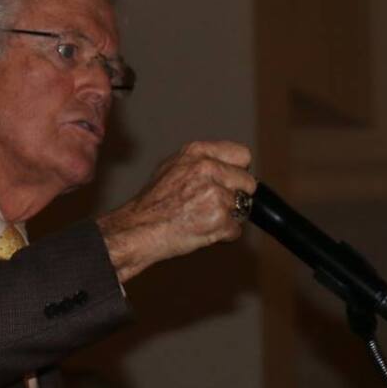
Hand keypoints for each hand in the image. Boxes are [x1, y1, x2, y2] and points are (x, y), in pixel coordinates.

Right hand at [96, 140, 255, 282]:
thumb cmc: (152, 203)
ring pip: (243, 208)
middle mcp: (208, 169)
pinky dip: (222, 234)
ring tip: (201, 218)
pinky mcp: (220, 218)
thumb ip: (200, 162)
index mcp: (197, 152)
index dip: (238, 171)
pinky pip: (235, 229)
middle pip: (247, 183)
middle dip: (237, 196)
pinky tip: (201, 230)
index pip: (242, 155)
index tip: (231, 180)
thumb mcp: (172, 167)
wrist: (139, 229)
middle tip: (213, 205)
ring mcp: (216, 194)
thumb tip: (225, 166)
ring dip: (227, 218)